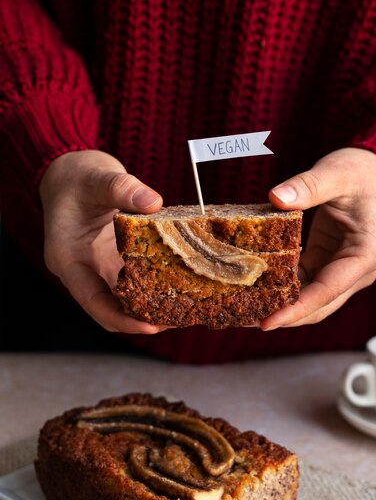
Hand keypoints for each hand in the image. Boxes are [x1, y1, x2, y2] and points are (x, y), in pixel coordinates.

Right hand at [39, 149, 164, 333]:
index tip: (151, 326)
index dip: (122, 319)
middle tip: (177, 319)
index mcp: (69, 259)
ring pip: (122, 301)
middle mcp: (83, 272)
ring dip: (149, 308)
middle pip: (110, 310)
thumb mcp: (96, 177)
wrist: (70, 173)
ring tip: (182, 308)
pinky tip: (178, 284)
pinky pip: (133, 284)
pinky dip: (152, 288)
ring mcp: (98, 269)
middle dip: (141, 320)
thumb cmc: (77, 176)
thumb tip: (154, 202)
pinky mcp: (113, 263)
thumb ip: (121, 188)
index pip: (93, 301)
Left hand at [261, 147, 375, 329]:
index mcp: (365, 253)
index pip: (328, 290)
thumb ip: (308, 186)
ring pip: (310, 300)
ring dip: (280, 307)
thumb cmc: (361, 174)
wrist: (375, 175)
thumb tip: (276, 198)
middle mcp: (357, 271)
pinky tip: (256, 290)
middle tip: (246, 320)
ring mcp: (341, 271)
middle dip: (284, 316)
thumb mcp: (336, 173)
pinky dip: (281, 289)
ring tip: (245, 309)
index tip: (268, 322)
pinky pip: (302, 284)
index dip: (297, 309)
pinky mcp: (325, 265)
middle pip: (319, 305)